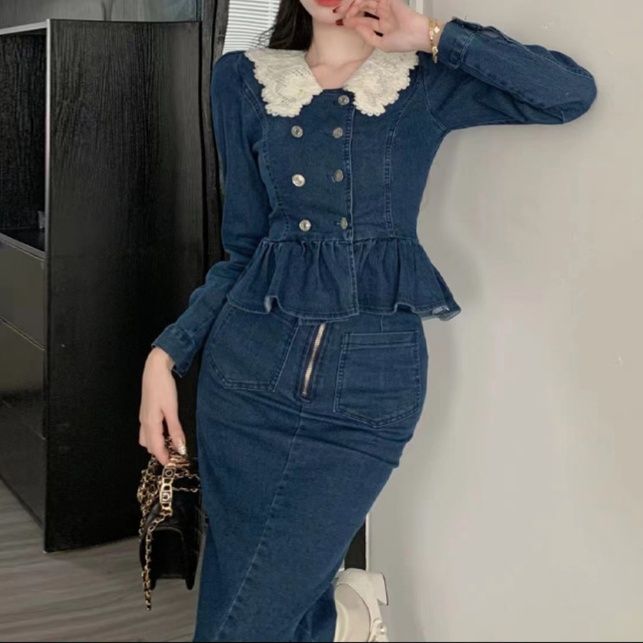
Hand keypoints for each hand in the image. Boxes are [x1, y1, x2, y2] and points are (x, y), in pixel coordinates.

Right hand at [138, 347, 185, 465]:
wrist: (154, 369)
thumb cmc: (163, 387)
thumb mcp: (172, 409)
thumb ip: (175, 430)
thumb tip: (180, 448)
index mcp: (150, 424)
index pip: (156, 448)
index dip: (164, 458)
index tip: (173, 465)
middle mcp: (144, 422)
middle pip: (149, 445)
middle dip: (159, 453)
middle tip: (173, 457)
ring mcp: (143, 417)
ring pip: (145, 438)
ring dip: (155, 445)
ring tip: (169, 446)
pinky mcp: (145, 411)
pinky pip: (146, 430)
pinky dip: (153, 436)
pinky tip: (163, 433)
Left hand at [334, 0, 440, 53]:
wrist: (416, 35)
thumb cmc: (403, 42)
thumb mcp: (381, 44)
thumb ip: (368, 37)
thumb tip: (356, 28)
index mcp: (382, 24)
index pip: (364, 20)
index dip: (352, 21)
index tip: (342, 23)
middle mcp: (382, 13)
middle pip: (362, 8)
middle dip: (350, 11)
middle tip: (340, 15)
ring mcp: (385, 5)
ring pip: (365, 1)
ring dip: (354, 5)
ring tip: (347, 13)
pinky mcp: (388, 0)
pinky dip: (361, 0)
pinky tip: (355, 5)